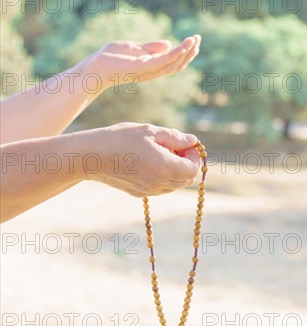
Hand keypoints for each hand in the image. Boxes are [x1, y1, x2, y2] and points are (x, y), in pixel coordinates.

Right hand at [81, 122, 199, 196]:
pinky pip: (160, 188)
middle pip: (186, 180)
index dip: (194, 157)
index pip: (193, 169)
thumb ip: (175, 137)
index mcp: (164, 166)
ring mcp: (149, 190)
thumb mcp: (149, 131)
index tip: (186, 145)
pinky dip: (163, 177)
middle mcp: (159, 183)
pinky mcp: (139, 193)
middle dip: (187, 164)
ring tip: (161, 153)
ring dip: (175, 171)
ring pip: (174, 185)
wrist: (92, 157)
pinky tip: (150, 162)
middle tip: (175, 147)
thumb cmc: (120, 139)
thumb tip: (192, 141)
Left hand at [82, 35, 200, 91]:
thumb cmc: (110, 58)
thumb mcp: (134, 48)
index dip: (185, 53)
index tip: (194, 41)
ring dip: (185, 52)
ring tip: (195, 39)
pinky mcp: (141, 68)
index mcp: (151, 67)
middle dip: (189, 53)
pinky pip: (162, 62)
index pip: (173, 62)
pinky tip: (182, 46)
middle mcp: (152, 72)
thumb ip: (150, 48)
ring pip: (172, 64)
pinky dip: (174, 54)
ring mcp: (147, 71)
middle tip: (198, 39)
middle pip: (176, 65)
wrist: (94, 67)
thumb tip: (168, 44)